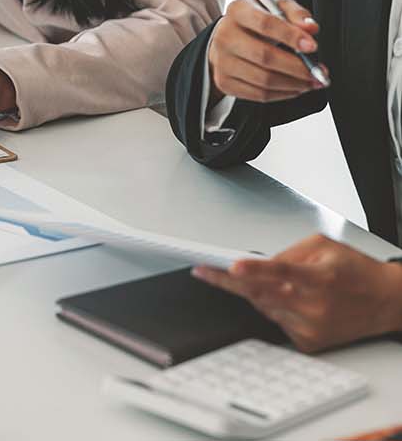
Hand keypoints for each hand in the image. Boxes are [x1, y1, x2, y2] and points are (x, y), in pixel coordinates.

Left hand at [193, 235, 401, 352]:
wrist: (385, 302)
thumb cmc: (356, 271)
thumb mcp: (325, 247)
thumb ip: (289, 253)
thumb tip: (257, 262)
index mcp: (320, 278)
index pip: (281, 272)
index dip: (255, 270)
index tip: (232, 266)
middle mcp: (315, 306)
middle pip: (260, 294)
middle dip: (230, 281)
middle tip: (206, 270)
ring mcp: (310, 327)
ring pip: (263, 308)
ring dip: (257, 294)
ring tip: (276, 283)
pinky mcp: (307, 342)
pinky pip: (275, 322)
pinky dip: (275, 309)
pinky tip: (292, 302)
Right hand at [207, 0, 324, 102]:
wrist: (227, 39)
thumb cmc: (256, 22)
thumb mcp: (276, 8)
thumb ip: (296, 14)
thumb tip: (310, 29)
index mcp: (238, 11)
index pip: (266, 24)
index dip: (291, 36)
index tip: (312, 46)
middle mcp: (225, 36)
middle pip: (264, 56)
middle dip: (297, 67)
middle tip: (318, 72)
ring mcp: (222, 62)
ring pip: (263, 79)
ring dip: (294, 84)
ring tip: (311, 82)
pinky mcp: (224, 82)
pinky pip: (258, 94)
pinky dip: (282, 94)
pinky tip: (295, 88)